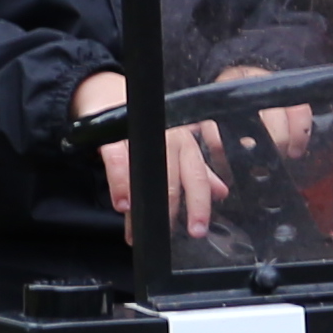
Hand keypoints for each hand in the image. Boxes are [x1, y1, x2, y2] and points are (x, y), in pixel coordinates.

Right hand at [77, 68, 230, 228]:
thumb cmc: (147, 130)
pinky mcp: (114, 134)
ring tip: (136, 229)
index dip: (200, 204)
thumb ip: (198, 171)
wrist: (110, 97)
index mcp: (186, 145)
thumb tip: (221, 192)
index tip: (198, 229)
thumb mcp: (175, 149)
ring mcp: (142, 135)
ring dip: (143, 203)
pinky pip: (118, 158)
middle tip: (166, 234)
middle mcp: (168, 139)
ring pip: (148, 171)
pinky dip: (121, 181)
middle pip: (174, 177)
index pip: (198, 176)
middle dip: (172, 209)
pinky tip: (122, 204)